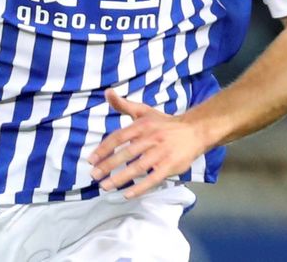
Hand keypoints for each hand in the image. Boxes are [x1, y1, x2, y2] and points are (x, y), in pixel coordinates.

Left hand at [87, 89, 206, 198]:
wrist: (196, 130)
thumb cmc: (165, 123)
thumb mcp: (145, 111)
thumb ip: (124, 105)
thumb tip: (107, 93)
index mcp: (143, 125)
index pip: (119, 137)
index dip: (104, 149)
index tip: (91, 160)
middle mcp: (151, 138)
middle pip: (126, 153)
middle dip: (108, 165)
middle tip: (94, 175)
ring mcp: (161, 153)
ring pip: (138, 167)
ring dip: (120, 178)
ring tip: (105, 186)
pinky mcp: (170, 165)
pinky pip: (153, 178)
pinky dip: (140, 188)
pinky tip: (127, 194)